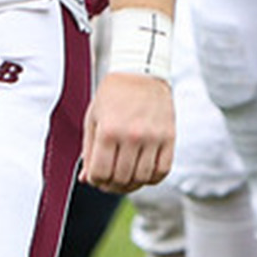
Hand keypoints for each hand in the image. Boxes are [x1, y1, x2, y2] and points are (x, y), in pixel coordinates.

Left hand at [81, 71, 173, 192]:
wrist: (141, 70)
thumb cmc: (113, 95)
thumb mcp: (93, 119)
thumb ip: (89, 151)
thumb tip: (86, 179)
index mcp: (108, 131)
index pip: (100, 174)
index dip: (95, 180)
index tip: (96, 176)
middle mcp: (131, 135)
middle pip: (120, 179)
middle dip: (111, 185)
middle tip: (110, 180)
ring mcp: (153, 137)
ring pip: (141, 178)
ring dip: (131, 184)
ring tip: (126, 177)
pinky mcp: (169, 137)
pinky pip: (162, 171)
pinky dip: (152, 178)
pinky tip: (144, 172)